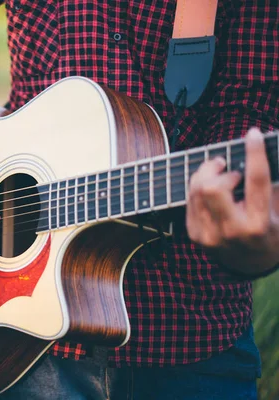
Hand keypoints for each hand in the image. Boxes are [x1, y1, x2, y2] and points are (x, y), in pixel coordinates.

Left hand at [186, 128, 278, 274]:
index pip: (257, 181)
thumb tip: (262, 152)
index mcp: (259, 224)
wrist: (251, 263)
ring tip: (219, 174)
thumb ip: (273, 185)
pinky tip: (211, 190)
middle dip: (217, 169)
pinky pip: (190, 199)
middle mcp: (232, 231)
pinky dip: (199, 187)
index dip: (255, 153)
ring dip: (206, 174)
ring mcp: (210, 235)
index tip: (253, 134)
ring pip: (197, 190)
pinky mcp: (195, 234)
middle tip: (226, 166)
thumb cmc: (270, 229)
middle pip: (212, 187)